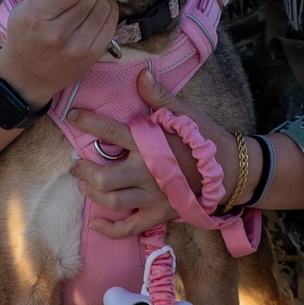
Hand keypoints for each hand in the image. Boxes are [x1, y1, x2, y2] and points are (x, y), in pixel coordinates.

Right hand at [0, 0, 117, 107]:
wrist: (26, 77)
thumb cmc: (23, 37)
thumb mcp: (20, 7)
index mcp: (36, 16)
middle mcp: (57, 33)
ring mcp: (78, 47)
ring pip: (104, 8)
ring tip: (89, 0)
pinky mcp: (92, 56)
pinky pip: (111, 24)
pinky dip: (109, 12)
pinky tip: (99, 10)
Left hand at [68, 68, 253, 238]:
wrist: (231, 171)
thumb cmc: (206, 139)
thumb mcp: (186, 114)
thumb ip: (160, 97)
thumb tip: (141, 75)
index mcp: (150, 144)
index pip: (110, 131)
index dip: (88, 122)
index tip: (72, 116)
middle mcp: (146, 171)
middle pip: (102, 176)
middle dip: (83, 170)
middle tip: (75, 164)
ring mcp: (152, 196)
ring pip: (111, 201)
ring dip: (91, 193)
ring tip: (83, 184)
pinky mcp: (159, 214)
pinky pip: (129, 228)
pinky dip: (110, 229)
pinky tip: (96, 223)